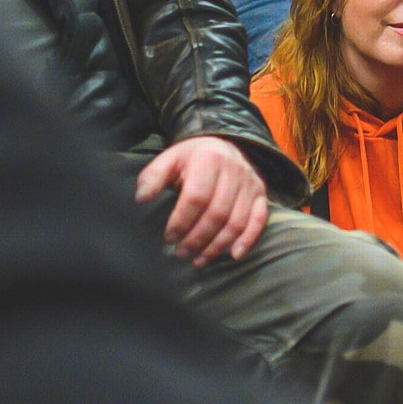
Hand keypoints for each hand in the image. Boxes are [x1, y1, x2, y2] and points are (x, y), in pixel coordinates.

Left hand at [135, 135, 267, 265]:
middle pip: (217, 213)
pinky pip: (259, 220)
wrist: (223, 143)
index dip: (182, 221)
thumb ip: (153, 177)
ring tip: (199, 260)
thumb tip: (141, 199)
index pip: (196, 197)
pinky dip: (248, 240)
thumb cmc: (192, 157)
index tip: (169, 238)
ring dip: (217, 246)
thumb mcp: (169, 159)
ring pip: (236, 222)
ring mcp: (250, 183)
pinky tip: (234, 255)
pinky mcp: (261, 193)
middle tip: (181, 254)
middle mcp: (234, 170)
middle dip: (197, 239)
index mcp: (209, 159)